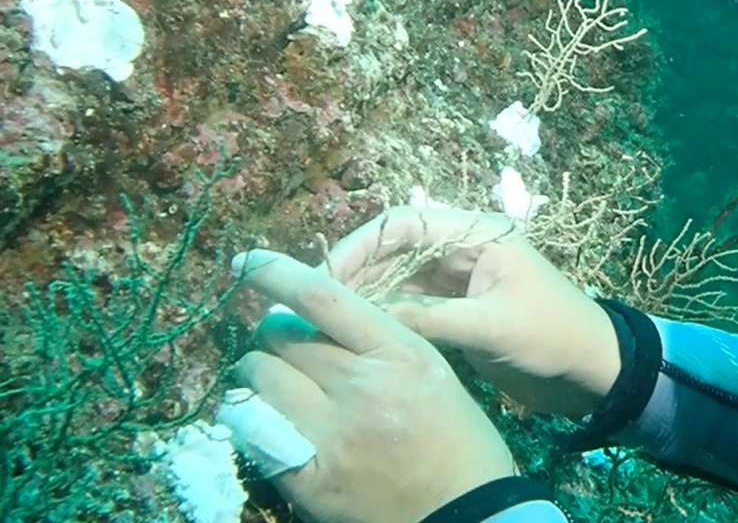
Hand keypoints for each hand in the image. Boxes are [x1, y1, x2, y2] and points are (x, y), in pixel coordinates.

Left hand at [230, 249, 515, 522]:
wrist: (467, 513)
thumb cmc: (457, 437)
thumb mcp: (428, 371)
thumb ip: (375, 341)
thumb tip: (308, 318)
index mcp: (400, 354)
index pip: (322, 297)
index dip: (276, 273)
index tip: (246, 263)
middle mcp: (363, 388)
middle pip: (282, 337)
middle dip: (273, 336)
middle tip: (283, 348)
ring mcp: (333, 436)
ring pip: (259, 379)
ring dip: (258, 376)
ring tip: (274, 386)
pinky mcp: (310, 479)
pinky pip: (253, 432)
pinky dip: (251, 420)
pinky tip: (264, 422)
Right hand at [321, 206, 621, 418]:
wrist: (593, 371)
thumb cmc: (554, 337)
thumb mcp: (492, 328)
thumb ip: (430, 319)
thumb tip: (365, 318)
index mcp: (477, 234)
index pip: (402, 224)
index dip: (358, 247)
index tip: (323, 279)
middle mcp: (461, 250)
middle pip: (390, 250)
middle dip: (351, 273)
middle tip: (307, 306)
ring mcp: (456, 282)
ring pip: (393, 280)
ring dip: (361, 297)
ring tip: (318, 323)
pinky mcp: (454, 312)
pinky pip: (406, 306)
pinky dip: (380, 317)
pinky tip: (350, 336)